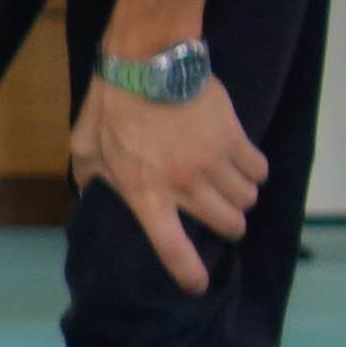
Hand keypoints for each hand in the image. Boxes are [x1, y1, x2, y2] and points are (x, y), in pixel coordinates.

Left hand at [73, 71, 270, 293]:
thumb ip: (90, 174)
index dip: (188, 273)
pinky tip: (245, 163)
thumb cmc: (113, 102)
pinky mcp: (234, 139)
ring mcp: (212, 164)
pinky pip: (258, 169)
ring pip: (246, 199)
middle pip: (227, 224)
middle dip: (229, 225)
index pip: (171, 247)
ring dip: (242, 196)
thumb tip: (88, 191)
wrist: (149, 60)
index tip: (198, 286)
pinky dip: (255, 170)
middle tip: (223, 215)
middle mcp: (184, 186)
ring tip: (232, 186)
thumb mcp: (86, 145)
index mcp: (146, 193)